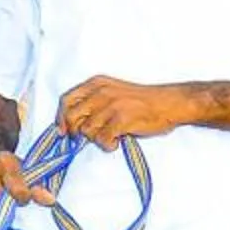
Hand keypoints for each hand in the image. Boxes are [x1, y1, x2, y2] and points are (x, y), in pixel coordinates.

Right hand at [0, 150, 53, 209]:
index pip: (16, 187)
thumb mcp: (25, 172)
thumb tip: (50, 202)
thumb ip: (37, 188)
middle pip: (0, 199)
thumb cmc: (9, 166)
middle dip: (6, 202)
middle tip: (8, 198)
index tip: (23, 198)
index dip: (22, 197)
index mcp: (6, 160)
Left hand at [58, 76, 191, 144]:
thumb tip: (70, 123)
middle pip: (71, 117)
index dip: (60, 118)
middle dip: (76, 132)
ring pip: (87, 131)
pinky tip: (116, 142)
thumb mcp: (112, 91)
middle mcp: (101, 92)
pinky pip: (102, 139)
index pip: (66, 100)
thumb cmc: (141, 101)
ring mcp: (111, 105)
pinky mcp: (121, 119)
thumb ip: (92, 101)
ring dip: (97, 139)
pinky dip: (108, 145)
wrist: (168, 103)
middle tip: (90, 137)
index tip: (63, 131)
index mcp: (96, 83)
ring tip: (110, 136)